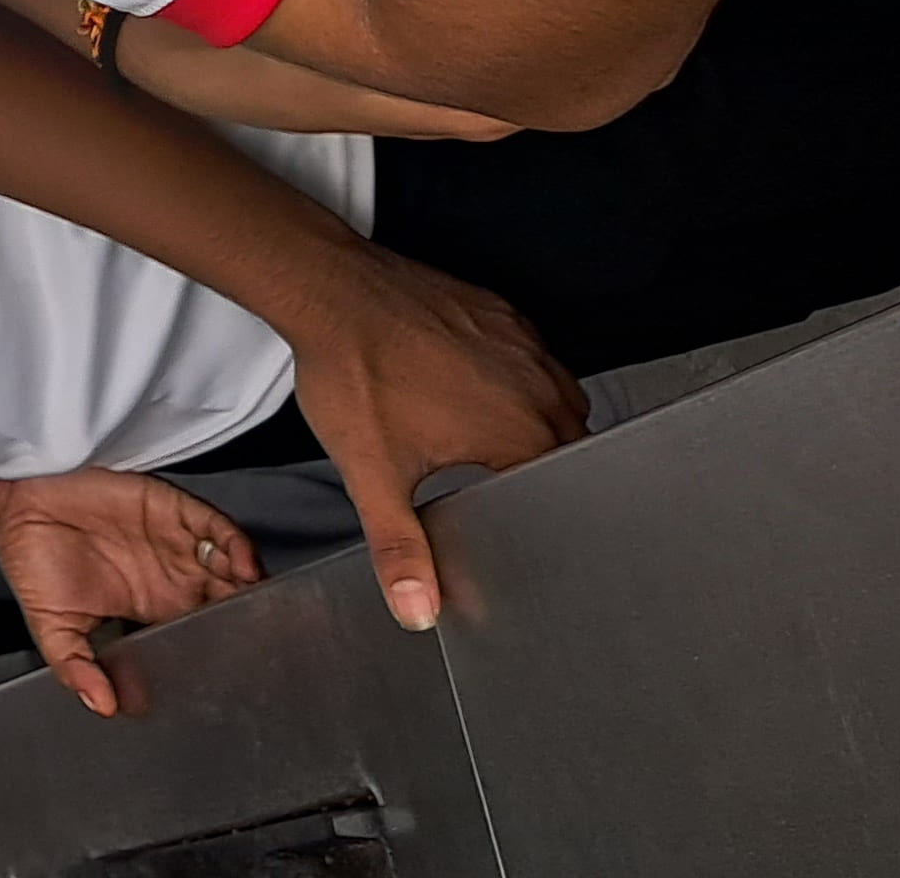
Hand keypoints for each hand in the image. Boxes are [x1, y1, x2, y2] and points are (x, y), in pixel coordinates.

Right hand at [0, 469, 262, 716]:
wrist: (14, 502)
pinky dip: (233, 545)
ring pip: (228, 565)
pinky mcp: (169, 509)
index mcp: (149, 607)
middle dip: (248, 613)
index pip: (201, 628)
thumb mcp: (52, 627)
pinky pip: (213, 527)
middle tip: (265, 635)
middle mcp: (169, 575)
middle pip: (225, 597)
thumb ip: (77, 666)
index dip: (225, 642)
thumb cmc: (31, 561)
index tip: (242, 665)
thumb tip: (102, 706)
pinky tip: (242, 564)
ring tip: (260, 603)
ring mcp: (172, 542)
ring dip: (248, 583)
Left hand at [278, 251, 584, 630]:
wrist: (330, 293)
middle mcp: (539, 386)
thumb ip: (401, 547)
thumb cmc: (352, 374)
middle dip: (543, 469)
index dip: (547, 510)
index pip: (568, 490)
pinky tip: (476, 388)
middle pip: (569, 446)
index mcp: (523, 433)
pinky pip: (533, 356)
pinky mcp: (504, 314)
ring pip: (557, 397)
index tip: (526, 517)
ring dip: (535, 422)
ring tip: (490, 441)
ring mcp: (525, 343)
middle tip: (502, 481)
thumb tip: (417, 607)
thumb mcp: (374, 475)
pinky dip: (518, 377)